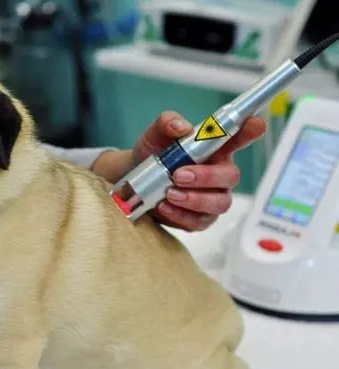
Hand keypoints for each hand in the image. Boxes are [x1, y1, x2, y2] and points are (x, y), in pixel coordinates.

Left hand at [132, 111, 265, 230]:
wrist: (135, 182)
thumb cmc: (154, 155)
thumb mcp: (155, 135)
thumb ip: (167, 123)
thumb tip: (181, 126)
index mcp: (215, 148)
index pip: (238, 138)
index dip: (250, 131)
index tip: (256, 123)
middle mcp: (219, 173)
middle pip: (231, 176)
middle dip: (206, 176)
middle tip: (179, 175)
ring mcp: (213, 197)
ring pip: (220, 202)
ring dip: (194, 199)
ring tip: (170, 193)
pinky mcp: (201, 219)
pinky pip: (200, 222)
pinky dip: (181, 215)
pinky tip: (165, 206)